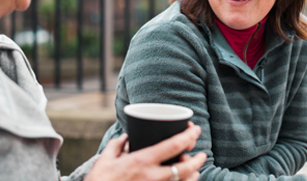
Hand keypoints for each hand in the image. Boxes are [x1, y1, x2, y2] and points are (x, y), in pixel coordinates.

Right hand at [84, 122, 206, 180]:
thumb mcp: (105, 160)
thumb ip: (116, 146)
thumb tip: (125, 137)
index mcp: (142, 161)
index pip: (173, 146)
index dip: (188, 136)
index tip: (195, 130)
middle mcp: (153, 177)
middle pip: (185, 168)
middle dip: (198, 160)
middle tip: (202, 154)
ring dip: (193, 175)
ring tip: (195, 170)